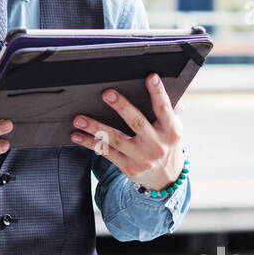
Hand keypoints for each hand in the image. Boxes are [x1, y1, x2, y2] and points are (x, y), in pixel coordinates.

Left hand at [70, 73, 184, 190]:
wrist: (165, 178)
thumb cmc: (167, 144)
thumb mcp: (176, 127)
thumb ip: (173, 109)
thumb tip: (166, 87)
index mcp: (171, 131)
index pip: (164, 108)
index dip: (158, 92)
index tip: (150, 77)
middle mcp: (157, 145)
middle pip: (137, 123)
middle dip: (122, 107)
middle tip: (107, 94)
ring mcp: (141, 157)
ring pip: (116, 140)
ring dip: (96, 128)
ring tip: (79, 119)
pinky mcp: (128, 167)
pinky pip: (106, 153)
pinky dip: (90, 144)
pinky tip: (77, 135)